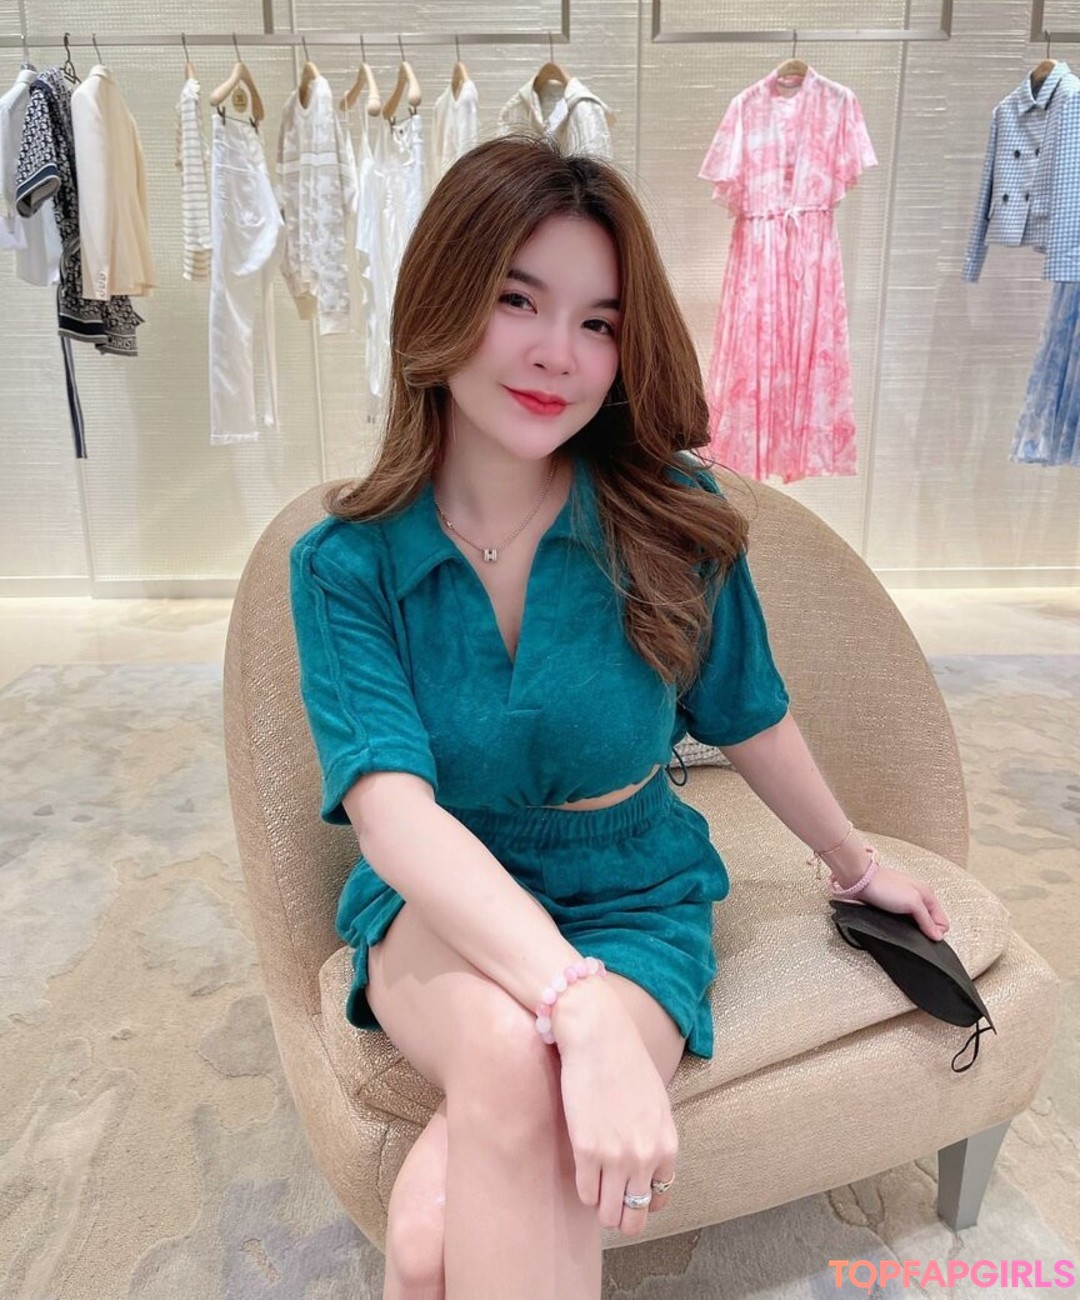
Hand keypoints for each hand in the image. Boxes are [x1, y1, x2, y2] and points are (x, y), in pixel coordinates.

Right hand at [552, 981, 677, 1237]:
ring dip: (602, 1209)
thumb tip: (644, 1168)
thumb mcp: (655, 1104)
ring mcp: (615, 1157)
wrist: (598, 1035)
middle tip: (611, 1203)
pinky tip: (582, 1173)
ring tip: (596, 1191)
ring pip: (609, 1214)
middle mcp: (645, 1157)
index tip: (630, 1193)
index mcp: (667, 1145)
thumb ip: (654, 1139)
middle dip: (623, 1217)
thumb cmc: (626, 1062)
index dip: (642, 1200)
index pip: (659, 1198)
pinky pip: (586, 1194)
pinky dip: (584, 1191)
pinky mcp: (586, 1150)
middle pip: (636, 1217)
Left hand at [844, 861, 950, 941]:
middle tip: (914, 933)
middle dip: (925, 930)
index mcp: (928, 894)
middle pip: (930, 922)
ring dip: (913, 928)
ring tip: (905, 929)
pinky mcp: (893, 906)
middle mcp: (919, 897)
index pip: (943, 922)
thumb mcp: (912, 902)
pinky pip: (905, 921)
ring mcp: (906, 902)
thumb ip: (926, 919)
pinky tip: (897, 926)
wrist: (860, 881)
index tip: (925, 936)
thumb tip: (938, 936)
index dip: (936, 932)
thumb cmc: (885, 886)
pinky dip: (903, 925)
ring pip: (917, 922)